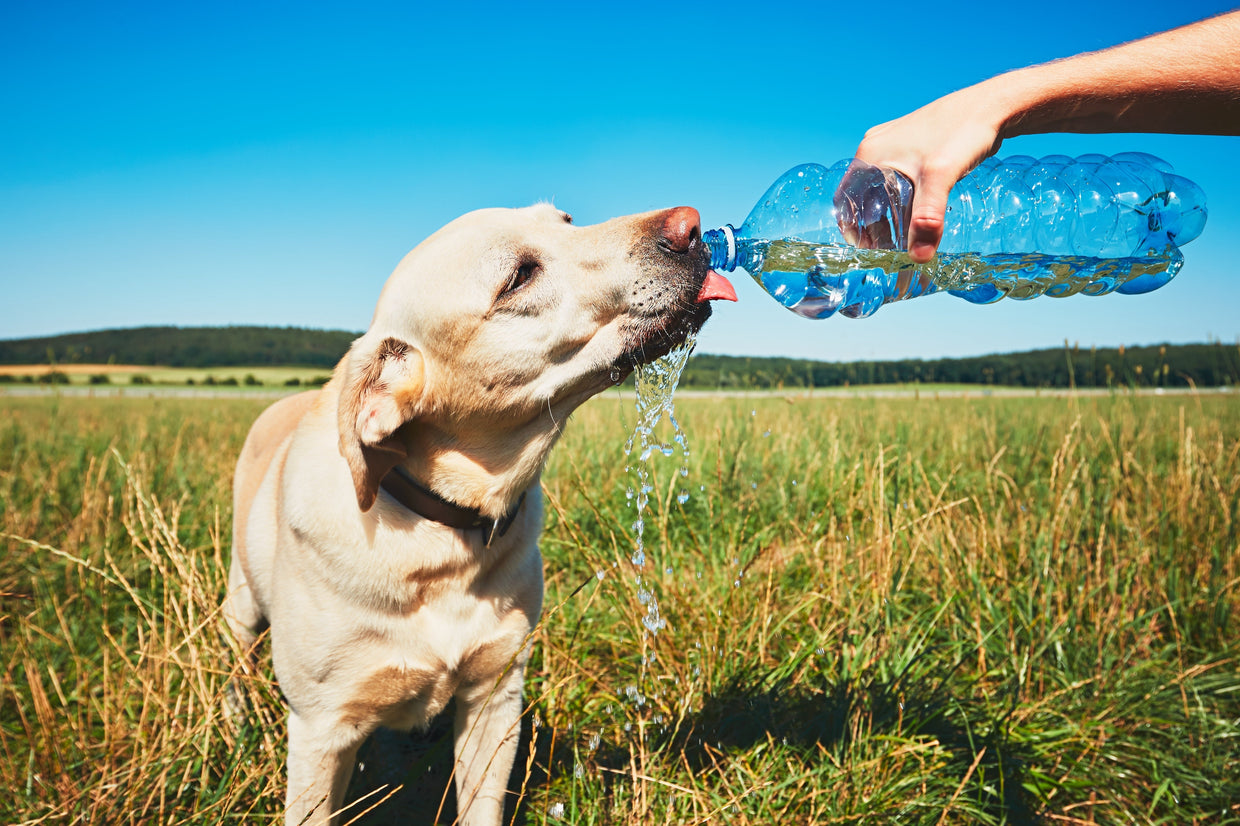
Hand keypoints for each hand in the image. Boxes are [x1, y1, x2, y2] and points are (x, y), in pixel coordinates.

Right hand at [852, 83, 1007, 262]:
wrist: (991, 106)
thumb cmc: (962, 133)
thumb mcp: (940, 179)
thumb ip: (927, 219)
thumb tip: (919, 258)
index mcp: (870, 154)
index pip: (846, 200)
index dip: (852, 228)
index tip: (866, 251)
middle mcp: (876, 147)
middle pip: (862, 196)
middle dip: (872, 225)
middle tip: (888, 249)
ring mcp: (893, 144)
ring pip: (880, 188)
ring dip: (887, 213)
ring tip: (903, 236)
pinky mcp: (910, 145)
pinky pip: (895, 178)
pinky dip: (901, 199)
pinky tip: (917, 211)